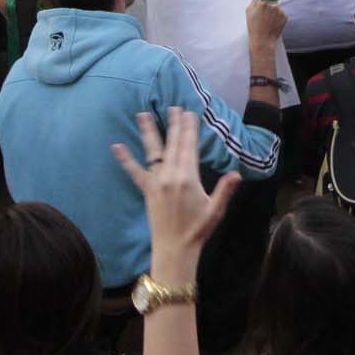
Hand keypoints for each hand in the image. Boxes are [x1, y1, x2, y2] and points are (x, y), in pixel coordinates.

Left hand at [111, 108, 237, 261]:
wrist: (174, 248)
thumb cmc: (198, 229)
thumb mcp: (216, 209)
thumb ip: (225, 189)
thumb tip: (237, 173)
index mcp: (188, 178)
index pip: (189, 146)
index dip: (190, 129)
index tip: (189, 113)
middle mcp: (170, 175)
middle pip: (172, 144)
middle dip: (174, 124)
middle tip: (174, 106)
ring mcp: (156, 181)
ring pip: (153, 151)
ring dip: (149, 132)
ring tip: (143, 114)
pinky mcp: (146, 190)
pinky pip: (134, 171)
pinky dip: (125, 159)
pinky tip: (116, 146)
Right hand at [246, 0, 287, 45]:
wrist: (263, 40)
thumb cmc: (254, 28)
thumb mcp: (249, 13)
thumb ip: (253, 2)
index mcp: (263, 3)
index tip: (263, 2)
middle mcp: (273, 5)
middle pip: (272, 1)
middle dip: (269, 6)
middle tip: (265, 15)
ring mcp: (280, 11)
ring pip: (277, 7)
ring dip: (274, 11)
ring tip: (269, 21)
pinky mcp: (285, 17)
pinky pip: (282, 14)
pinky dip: (278, 17)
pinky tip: (273, 23)